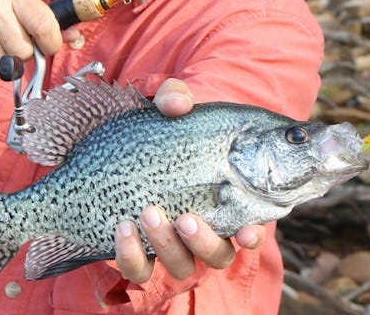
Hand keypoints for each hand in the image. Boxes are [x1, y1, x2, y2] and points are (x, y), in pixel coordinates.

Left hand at [113, 78, 265, 282]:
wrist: (118, 154)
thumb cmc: (162, 133)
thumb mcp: (170, 111)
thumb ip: (176, 99)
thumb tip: (176, 105)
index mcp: (224, 205)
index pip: (250, 229)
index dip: (252, 236)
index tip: (247, 232)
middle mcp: (203, 234)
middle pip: (217, 255)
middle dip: (203, 241)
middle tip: (185, 218)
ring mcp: (171, 249)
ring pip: (181, 266)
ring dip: (166, 244)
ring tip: (148, 213)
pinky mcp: (139, 256)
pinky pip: (139, 269)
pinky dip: (131, 254)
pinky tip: (122, 228)